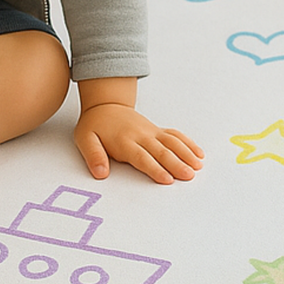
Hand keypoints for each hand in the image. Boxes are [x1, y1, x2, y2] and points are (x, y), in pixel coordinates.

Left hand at [74, 102, 203, 184]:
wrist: (105, 105)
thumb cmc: (94, 125)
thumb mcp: (84, 139)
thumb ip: (93, 156)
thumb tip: (100, 173)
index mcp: (124, 141)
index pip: (142, 157)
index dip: (154, 168)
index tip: (167, 179)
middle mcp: (141, 136)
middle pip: (161, 151)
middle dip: (176, 164)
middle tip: (189, 175)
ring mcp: (151, 132)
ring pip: (172, 142)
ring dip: (186, 154)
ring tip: (198, 166)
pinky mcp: (157, 130)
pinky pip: (175, 135)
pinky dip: (188, 144)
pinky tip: (198, 154)